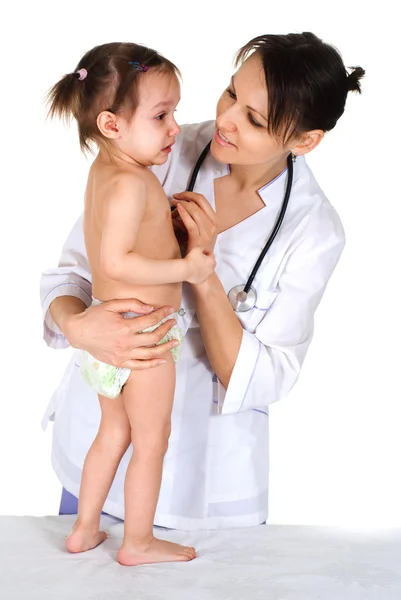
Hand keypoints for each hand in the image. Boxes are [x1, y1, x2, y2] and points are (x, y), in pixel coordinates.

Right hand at [64, 298, 178, 369]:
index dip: (163, 314)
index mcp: (125, 327)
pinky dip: (152, 364)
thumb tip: (150, 308)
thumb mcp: (112, 305)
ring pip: (150, 353)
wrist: (79, 332)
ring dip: (165, 347)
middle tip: (173, 323)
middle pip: (154, 337)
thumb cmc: (95, 316)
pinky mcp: (119, 362)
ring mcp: (123, 354)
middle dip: (166, 329)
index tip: (170, 310)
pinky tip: (162, 360)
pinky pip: (139, 366)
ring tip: (175, 342)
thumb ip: (132, 304)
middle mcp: (126, 343)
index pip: (150, 321)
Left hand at [171, 192, 217, 254]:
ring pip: (195, 211)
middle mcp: (213, 225)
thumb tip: (180, 205)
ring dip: (183, 205)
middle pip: (199, 202)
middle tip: (174, 197)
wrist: (198, 265)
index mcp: (214, 220)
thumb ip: (194, 217)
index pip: (203, 200)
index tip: (180, 195)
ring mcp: (207, 233)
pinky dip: (184, 214)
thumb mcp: (199, 229)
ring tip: (174, 204)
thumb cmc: (196, 246)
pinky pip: (191, 224)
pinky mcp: (199, 240)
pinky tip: (177, 210)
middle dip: (185, 196)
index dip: (190, 194)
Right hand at [184, 247, 215, 283]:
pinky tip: (195, 270)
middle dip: (207, 260)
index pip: (211, 254)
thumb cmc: (191, 259)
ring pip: (207, 270)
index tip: (200, 251)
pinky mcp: (201, 280)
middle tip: (200, 258)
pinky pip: (202, 275)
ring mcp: (207, 276)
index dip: (206, 251)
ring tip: (197, 264)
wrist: (185, 270)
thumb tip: (204, 250)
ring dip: (204, 267)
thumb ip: (203, 248)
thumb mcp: (197, 248)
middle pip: (211, 263)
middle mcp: (211, 269)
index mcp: (212, 261)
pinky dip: (200, 273)